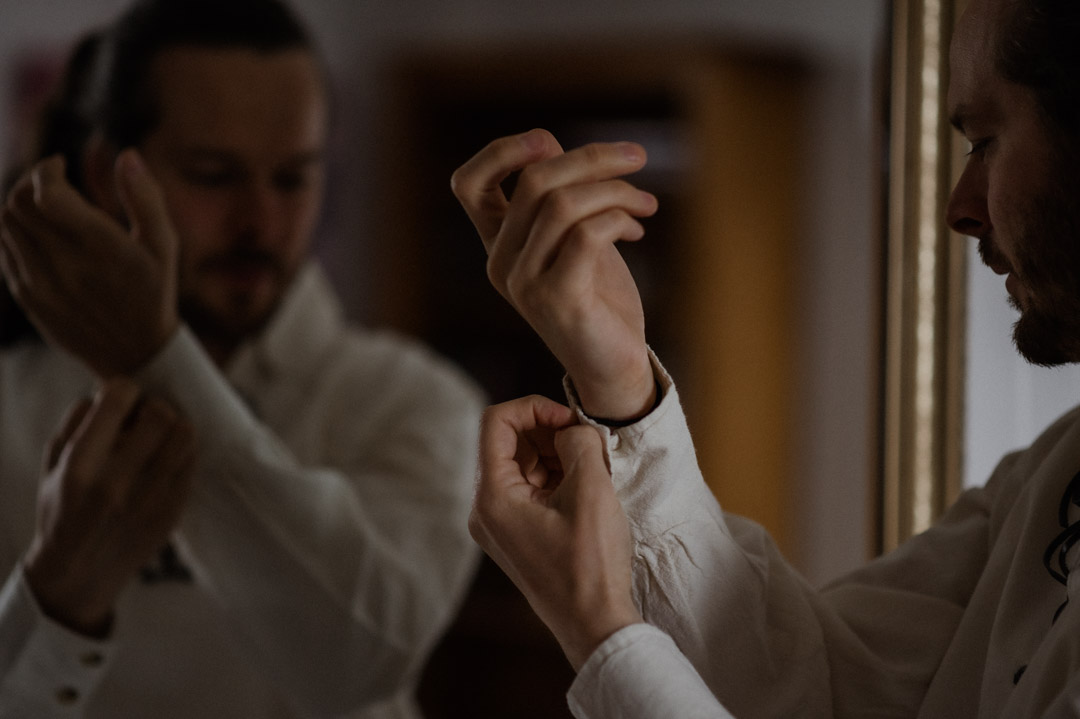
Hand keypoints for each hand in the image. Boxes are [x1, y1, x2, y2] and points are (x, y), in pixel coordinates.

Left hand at [0, 149, 179, 376]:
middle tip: (49, 181)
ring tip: (43, 206)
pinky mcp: (28, 297)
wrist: (134, 352)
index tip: (60, 165)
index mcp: (102, 249)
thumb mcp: (164, 246)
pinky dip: (14, 232)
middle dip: (30, 182)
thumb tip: (127, 155)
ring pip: (6, 225)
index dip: (46, 170)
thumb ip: (146, 198)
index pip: (47, 194)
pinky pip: (4, 251)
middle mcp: (66, 266)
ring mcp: (41, 284)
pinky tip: (39, 234)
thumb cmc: (154, 292)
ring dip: (19, 206)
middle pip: (18, 204)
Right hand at [23, 379, 195, 635]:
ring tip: (158, 437)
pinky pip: (191, 462)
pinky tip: (165, 459)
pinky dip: (181, 451)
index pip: (118, 399)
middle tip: (144, 418)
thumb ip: (77, 423)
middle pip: (161, 413)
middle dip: (153, 407)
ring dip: (173, 427)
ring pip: (185, 434)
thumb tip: (108, 391)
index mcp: (80, 466)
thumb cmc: (62, 510)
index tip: (121, 399)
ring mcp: (149, 500)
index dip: (123, 389)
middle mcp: (116, 482)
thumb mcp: (52, 466)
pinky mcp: (172, 512)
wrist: (78, 575)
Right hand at [452, 129, 658, 420]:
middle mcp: (501, 263)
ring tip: (645, 203)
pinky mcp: (558, 299)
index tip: (548, 140)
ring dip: (617, 190)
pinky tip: (638, 229)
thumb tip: (556, 147)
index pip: (469, 185)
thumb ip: (560, 198)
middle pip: (534, 180)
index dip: (502, 151)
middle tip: (637, 158)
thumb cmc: (598, 299)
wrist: (614, 366)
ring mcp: (525, 283)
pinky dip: (621, 218)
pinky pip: (589, 233)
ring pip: (564, 203)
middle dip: (593, 158)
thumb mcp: (574, 239)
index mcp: (498, 244)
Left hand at [469, 395, 642, 670]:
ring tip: (592, 466)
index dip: (534, 408)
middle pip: (508, 442)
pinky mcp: (515, 534)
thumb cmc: (591, 564)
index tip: (570, 419)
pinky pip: (528, 488)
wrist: (593, 624)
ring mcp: (498, 524)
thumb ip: (580, 443)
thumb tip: (572, 430)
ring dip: (555, 454)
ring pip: (521, 464)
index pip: (497, 422)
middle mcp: (485, 509)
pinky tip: (586, 486)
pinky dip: (555, 477)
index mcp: (492, 497)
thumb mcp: (592, 490)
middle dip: (548, 431)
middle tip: (587, 441)